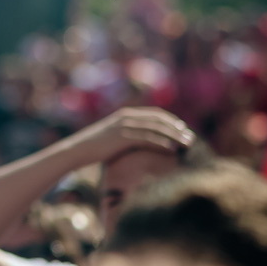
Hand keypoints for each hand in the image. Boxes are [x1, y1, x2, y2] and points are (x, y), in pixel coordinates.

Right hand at [71, 107, 194, 162]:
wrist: (76, 150)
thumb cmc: (93, 147)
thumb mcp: (110, 137)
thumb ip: (125, 134)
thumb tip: (137, 141)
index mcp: (125, 114)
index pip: (155, 114)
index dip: (171, 121)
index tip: (183, 130)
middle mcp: (127, 117)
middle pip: (159, 120)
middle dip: (177, 129)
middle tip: (190, 138)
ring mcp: (125, 126)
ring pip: (156, 129)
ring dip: (174, 136)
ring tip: (187, 145)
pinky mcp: (123, 137)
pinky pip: (148, 139)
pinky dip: (162, 143)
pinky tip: (172, 150)